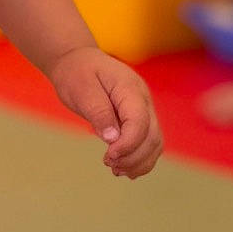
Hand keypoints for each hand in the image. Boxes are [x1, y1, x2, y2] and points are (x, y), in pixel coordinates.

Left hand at [49, 46, 162, 178]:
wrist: (78, 61)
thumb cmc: (77, 73)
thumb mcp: (81, 90)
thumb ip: (98, 112)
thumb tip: (113, 139)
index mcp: (130, 88)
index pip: (139, 121)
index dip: (128, 144)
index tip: (108, 157)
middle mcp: (143, 99)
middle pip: (152, 135)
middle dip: (133, 157)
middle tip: (110, 165)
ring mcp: (145, 109)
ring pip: (155, 142)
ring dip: (139, 161)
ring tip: (116, 170)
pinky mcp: (140, 119)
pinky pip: (148, 143)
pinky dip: (140, 159)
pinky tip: (124, 169)